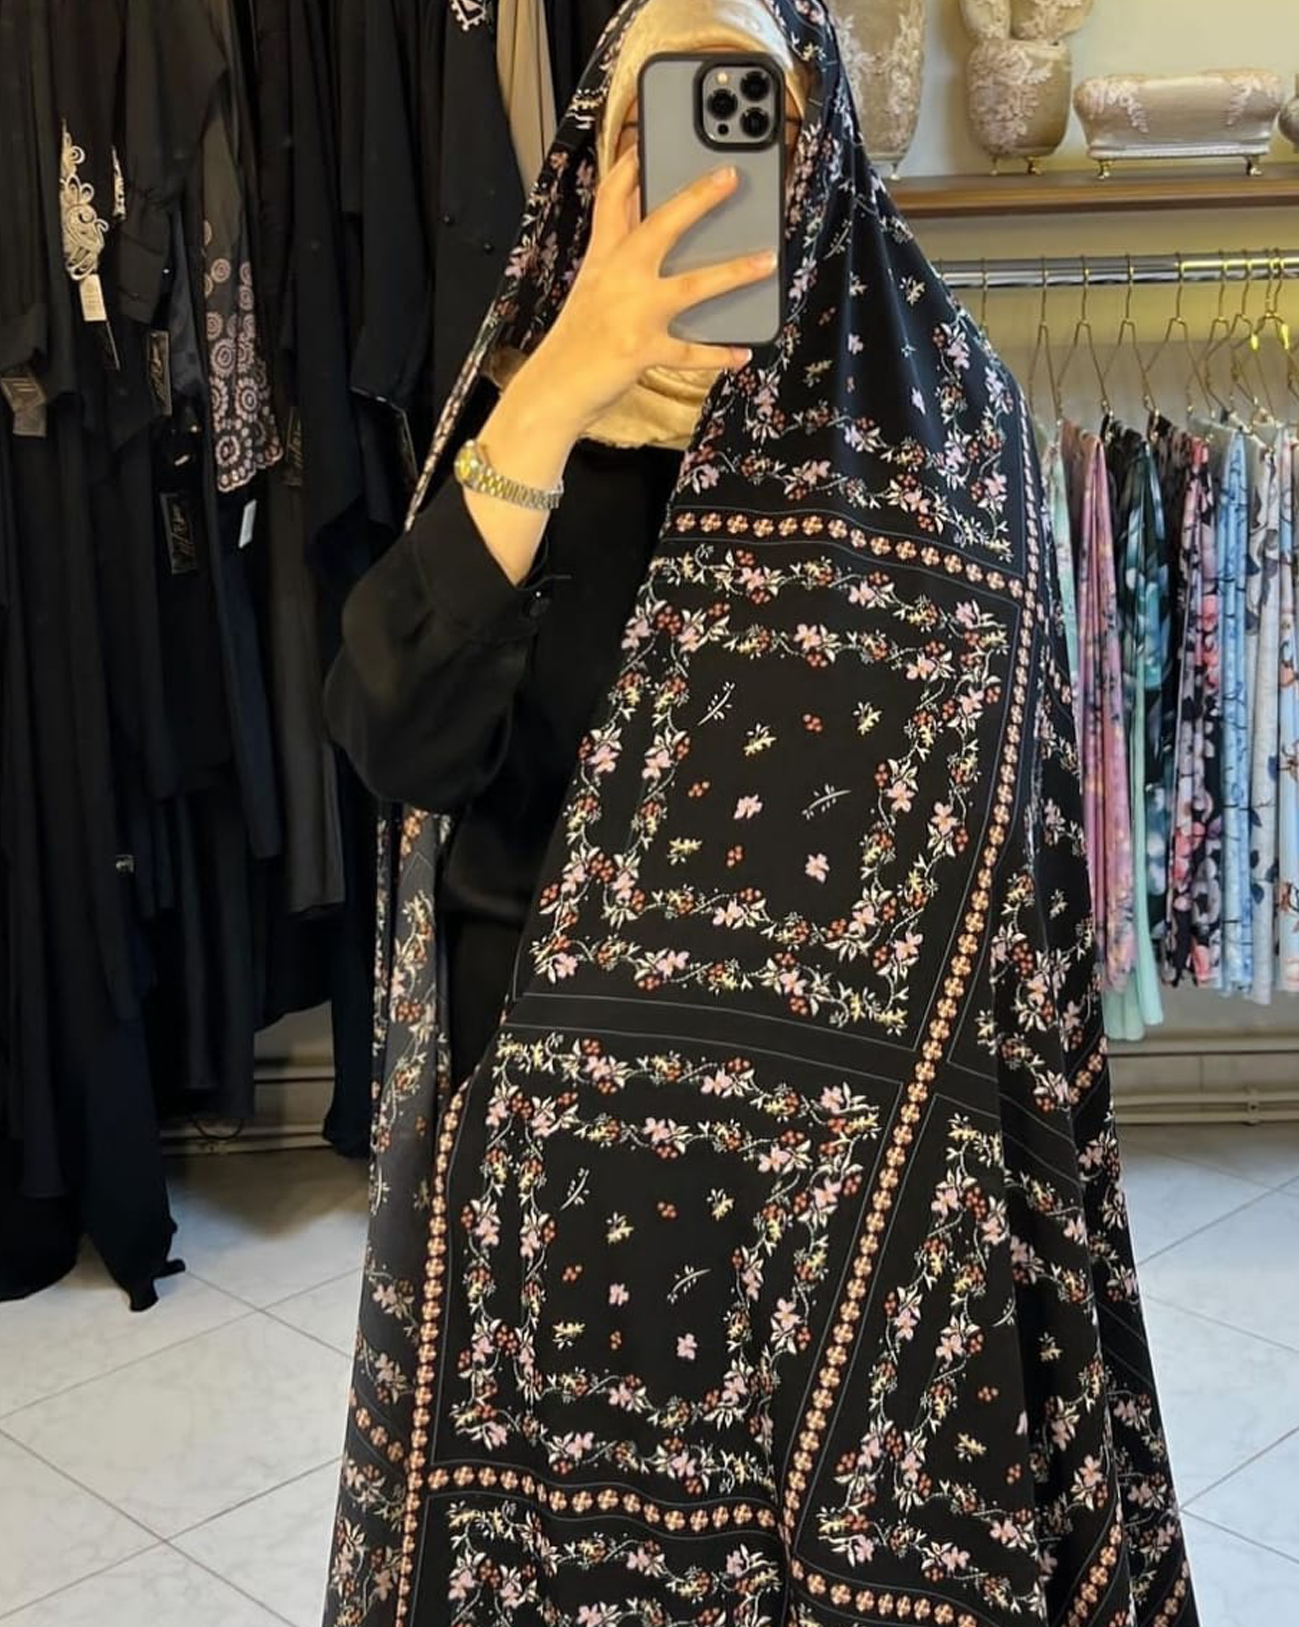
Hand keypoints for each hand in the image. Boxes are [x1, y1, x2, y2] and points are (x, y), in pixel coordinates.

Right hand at [518, 147, 775, 438]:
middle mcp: (618, 277)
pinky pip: (691, 351)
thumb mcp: (591, 287)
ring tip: (767, 262)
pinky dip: (719, 354)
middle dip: (698, 198)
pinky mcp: (642, 349)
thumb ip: (618, 258)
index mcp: (602, 257)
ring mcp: (632, 313)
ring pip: (691, 286)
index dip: (630, 163)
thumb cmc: (577, 339)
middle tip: (731, 176)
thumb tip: (649, 233)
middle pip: (661, 224)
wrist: (554, 387)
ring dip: (733, 273)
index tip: (650, 139)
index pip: (611, 197)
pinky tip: (742, 351)